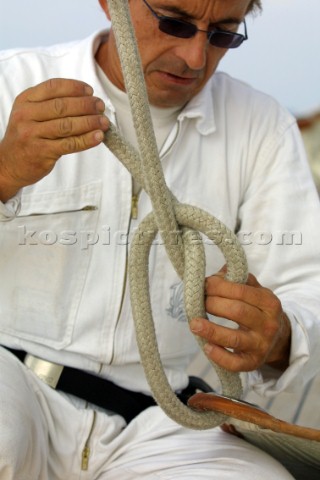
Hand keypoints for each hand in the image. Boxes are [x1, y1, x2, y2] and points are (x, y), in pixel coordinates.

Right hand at [0, 78, 108, 200]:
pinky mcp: (42, 152)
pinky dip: (86, 140)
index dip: (74, 87)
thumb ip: (50, 104)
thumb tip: (86, 99)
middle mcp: (27, 115)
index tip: (90, 91)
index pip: (53, 87)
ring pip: (67, 125)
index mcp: (25, 100)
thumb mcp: (29, 114)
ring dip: (90, 122)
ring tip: (104, 122)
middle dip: (86, 105)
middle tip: (100, 107)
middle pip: (62, 106)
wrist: (9, 164)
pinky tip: (98, 137)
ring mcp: (33, 134)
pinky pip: (69, 144)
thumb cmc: (26, 137)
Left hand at [190, 267, 290, 372]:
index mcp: (269, 302)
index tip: (203, 285)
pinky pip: (235, 363)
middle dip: (213, 304)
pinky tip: (207, 347)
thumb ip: (237, 280)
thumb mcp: (256, 291)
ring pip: (235, 338)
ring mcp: (261, 345)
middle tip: (198, 301)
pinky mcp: (253, 363)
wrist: (279, 339)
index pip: (241, 291)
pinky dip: (219, 356)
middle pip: (237, 312)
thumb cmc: (259, 310)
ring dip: (211, 330)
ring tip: (194, 324)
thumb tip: (216, 275)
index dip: (218, 287)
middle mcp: (268, 324)